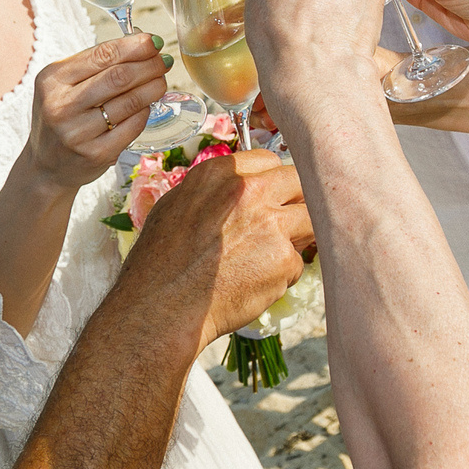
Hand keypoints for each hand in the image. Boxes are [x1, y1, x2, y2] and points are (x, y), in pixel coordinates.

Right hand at [23, 34, 172, 188]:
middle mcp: (62, 105)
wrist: (47, 165)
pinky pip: (132, 126)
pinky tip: (147, 106)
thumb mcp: (63, 84)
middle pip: (119, 77)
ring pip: (130, 102)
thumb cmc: (62, 116)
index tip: (154, 42)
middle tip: (163, 61)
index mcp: (53, 80)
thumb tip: (143, 45)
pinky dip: (145, 112)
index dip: (134, 46)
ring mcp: (78, 133)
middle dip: (149, 65)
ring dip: (153, 88)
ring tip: (161, 81)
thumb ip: (95, 64)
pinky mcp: (96, 154)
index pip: (102, 55)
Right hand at [119, 149, 313, 346]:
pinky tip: (254, 284)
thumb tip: (237, 191)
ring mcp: (271, 224)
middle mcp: (249, 191)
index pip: (268, 160)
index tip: (269, 197)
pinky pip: (297, 262)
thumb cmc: (159, 263)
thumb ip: (214, 193)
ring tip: (266, 258)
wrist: (160, 308)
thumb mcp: (176, 207)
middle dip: (294, 202)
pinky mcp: (284, 259)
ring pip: (309, 220)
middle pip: (297, 183)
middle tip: (283, 224)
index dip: (271, 181)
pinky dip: (282, 275)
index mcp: (221, 174)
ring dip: (296, 237)